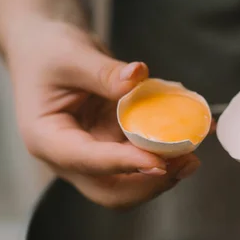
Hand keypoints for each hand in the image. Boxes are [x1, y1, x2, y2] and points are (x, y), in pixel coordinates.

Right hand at [6, 22, 200, 208]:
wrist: (45, 49)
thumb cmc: (46, 51)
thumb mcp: (70, 54)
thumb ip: (104, 71)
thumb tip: (137, 77)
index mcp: (47, 139)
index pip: (86, 161)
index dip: (125, 164)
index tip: (159, 161)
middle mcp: (70, 157)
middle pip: (112, 191)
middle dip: (150, 183)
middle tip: (185, 162)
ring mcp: (94, 154)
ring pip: (132, 181)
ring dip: (166, 171)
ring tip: (194, 151)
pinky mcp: (114, 146)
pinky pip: (143, 156)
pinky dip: (168, 150)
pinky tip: (193, 132)